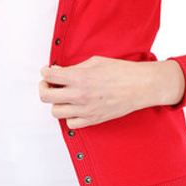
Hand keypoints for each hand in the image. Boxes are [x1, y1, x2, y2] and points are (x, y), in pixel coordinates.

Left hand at [38, 55, 184, 128]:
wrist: (140, 86)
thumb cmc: (121, 71)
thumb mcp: (95, 62)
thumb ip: (74, 68)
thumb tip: (59, 72)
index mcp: (80, 78)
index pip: (49, 76)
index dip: (45, 72)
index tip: (47, 71)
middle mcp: (80, 95)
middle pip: (46, 96)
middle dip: (44, 87)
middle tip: (49, 84)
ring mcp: (86, 110)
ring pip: (55, 112)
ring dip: (56, 102)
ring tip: (64, 96)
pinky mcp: (93, 120)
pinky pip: (70, 124)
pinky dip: (69, 116)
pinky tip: (74, 107)